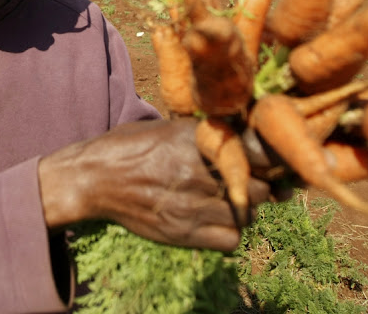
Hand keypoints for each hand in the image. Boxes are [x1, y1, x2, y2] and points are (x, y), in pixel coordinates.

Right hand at [39, 118, 280, 252]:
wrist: (93, 179)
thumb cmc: (129, 147)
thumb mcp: (166, 128)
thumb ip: (204, 134)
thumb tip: (243, 134)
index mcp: (197, 138)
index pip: (258, 149)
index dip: (273, 156)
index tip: (274, 157)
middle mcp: (199, 171)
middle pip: (262, 185)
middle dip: (263, 183)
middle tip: (254, 180)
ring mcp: (192, 205)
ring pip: (249, 213)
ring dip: (247, 208)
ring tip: (230, 199)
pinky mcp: (183, 233)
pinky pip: (232, 240)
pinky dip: (231, 232)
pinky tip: (217, 220)